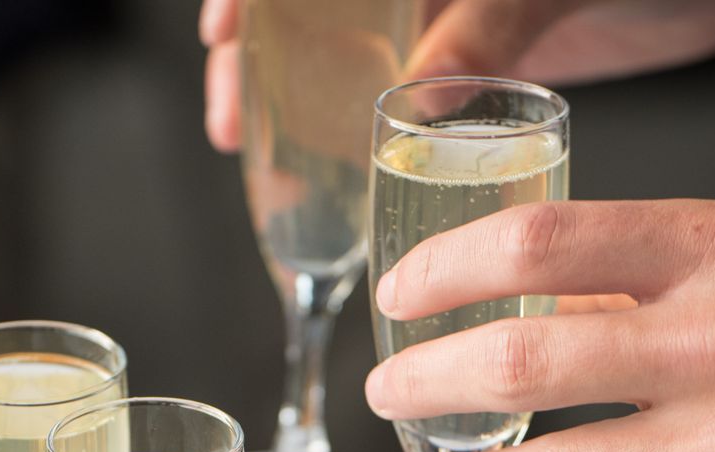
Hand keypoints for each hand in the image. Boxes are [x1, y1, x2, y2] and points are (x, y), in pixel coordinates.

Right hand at [199, 0, 714, 153]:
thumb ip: (491, 22)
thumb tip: (415, 100)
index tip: (223, 32)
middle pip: (314, 14)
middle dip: (256, 59)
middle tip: (226, 117)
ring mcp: (457, 17)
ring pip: (349, 58)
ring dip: (298, 105)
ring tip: (258, 153)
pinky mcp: (487, 61)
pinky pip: (402, 98)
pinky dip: (368, 133)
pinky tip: (345, 172)